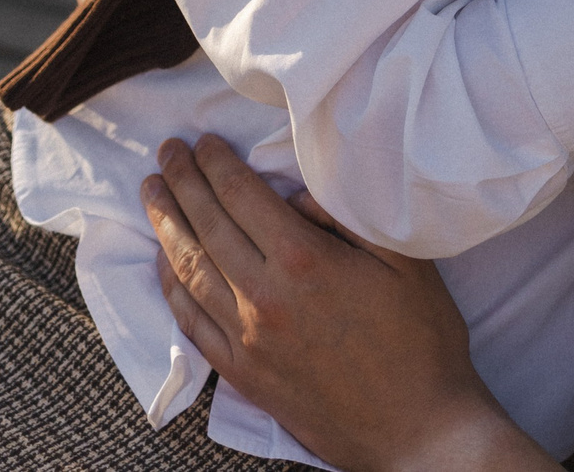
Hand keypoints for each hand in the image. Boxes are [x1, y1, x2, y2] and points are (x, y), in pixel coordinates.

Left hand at [142, 136, 555, 471]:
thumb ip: (347, 215)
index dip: (216, 163)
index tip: (202, 141)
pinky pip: (191, 322)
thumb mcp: (404, 261)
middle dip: (181, 182)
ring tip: (151, 194)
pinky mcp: (243, 373)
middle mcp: (264, 297)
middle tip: (166, 152)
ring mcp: (247, 339)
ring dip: (166, 226)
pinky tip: (164, 264)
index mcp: (304, 260)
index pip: (241, 195)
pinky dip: (171, 286)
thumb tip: (297, 192)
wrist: (418, 431)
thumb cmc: (422, 341)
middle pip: (207, 225)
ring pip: (189, 270)